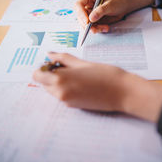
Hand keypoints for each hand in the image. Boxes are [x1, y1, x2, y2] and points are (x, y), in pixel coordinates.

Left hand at [33, 53, 161, 121]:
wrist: (123, 93)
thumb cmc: (106, 75)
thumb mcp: (83, 63)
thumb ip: (63, 59)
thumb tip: (49, 54)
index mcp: (60, 79)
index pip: (38, 75)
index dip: (44, 68)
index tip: (55, 63)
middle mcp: (60, 93)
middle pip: (43, 83)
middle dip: (51, 75)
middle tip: (68, 67)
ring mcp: (67, 101)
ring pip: (53, 90)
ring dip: (59, 82)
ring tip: (78, 75)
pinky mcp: (74, 107)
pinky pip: (62, 96)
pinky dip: (67, 89)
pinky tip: (82, 84)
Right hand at [75, 0, 154, 32]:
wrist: (123, 6)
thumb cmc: (117, 1)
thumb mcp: (110, 5)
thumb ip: (100, 11)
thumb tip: (91, 19)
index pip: (78, 5)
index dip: (81, 14)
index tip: (87, 22)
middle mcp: (86, 5)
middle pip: (80, 16)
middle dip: (87, 25)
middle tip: (95, 29)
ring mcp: (89, 13)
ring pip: (85, 24)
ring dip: (94, 28)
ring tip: (105, 28)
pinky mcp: (93, 20)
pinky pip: (92, 27)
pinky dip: (98, 29)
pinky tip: (106, 28)